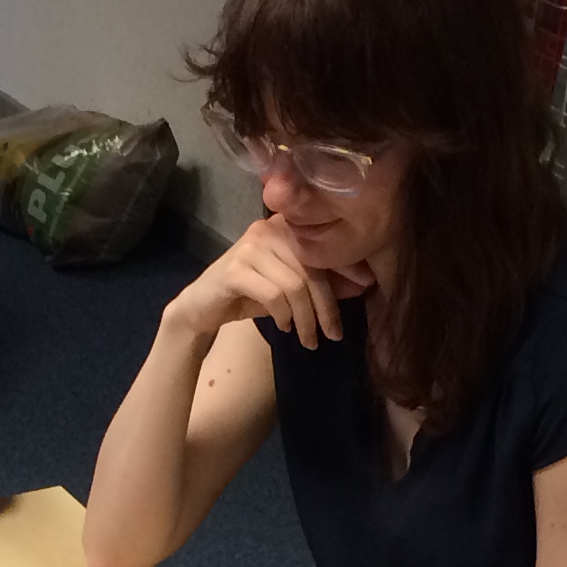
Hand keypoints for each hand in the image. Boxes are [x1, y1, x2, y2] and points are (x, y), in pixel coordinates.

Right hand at [164, 215, 372, 350]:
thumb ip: (322, 282)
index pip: (324, 249)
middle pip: (312, 269)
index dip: (346, 270)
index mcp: (284, 226)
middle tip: (333, 335)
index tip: (365, 291)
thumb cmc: (250, 295)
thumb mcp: (291, 289)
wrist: (201, 308)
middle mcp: (267, 229)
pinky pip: (273, 295)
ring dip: (306, 319)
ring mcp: (249, 247)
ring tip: (308, 339)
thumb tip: (364, 283)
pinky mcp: (234, 269)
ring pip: (295, 285)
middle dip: (326, 307)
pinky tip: (283, 327)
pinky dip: (283, 316)